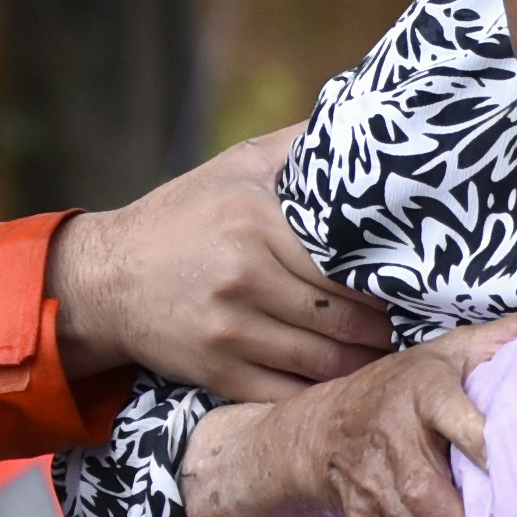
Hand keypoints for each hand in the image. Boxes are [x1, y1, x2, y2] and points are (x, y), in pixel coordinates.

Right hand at [47, 131, 386, 406]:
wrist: (105, 279)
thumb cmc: (182, 216)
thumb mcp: (236, 166)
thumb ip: (298, 147)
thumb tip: (361, 120)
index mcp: (254, 223)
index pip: (343, 263)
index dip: (384, 280)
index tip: (410, 285)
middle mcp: (243, 278)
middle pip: (342, 317)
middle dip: (384, 328)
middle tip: (411, 327)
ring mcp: (229, 331)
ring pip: (322, 361)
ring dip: (364, 365)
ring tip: (389, 356)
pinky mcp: (217, 372)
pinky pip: (287, 395)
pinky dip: (321, 395)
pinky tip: (344, 385)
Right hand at [263, 316, 516, 516]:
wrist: (319, 432)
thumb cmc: (402, 388)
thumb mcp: (444, 353)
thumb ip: (498, 340)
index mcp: (421, 390)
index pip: (447, 410)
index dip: (473, 435)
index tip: (502, 458)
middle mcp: (394, 439)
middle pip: (427, 491)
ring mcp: (376, 486)